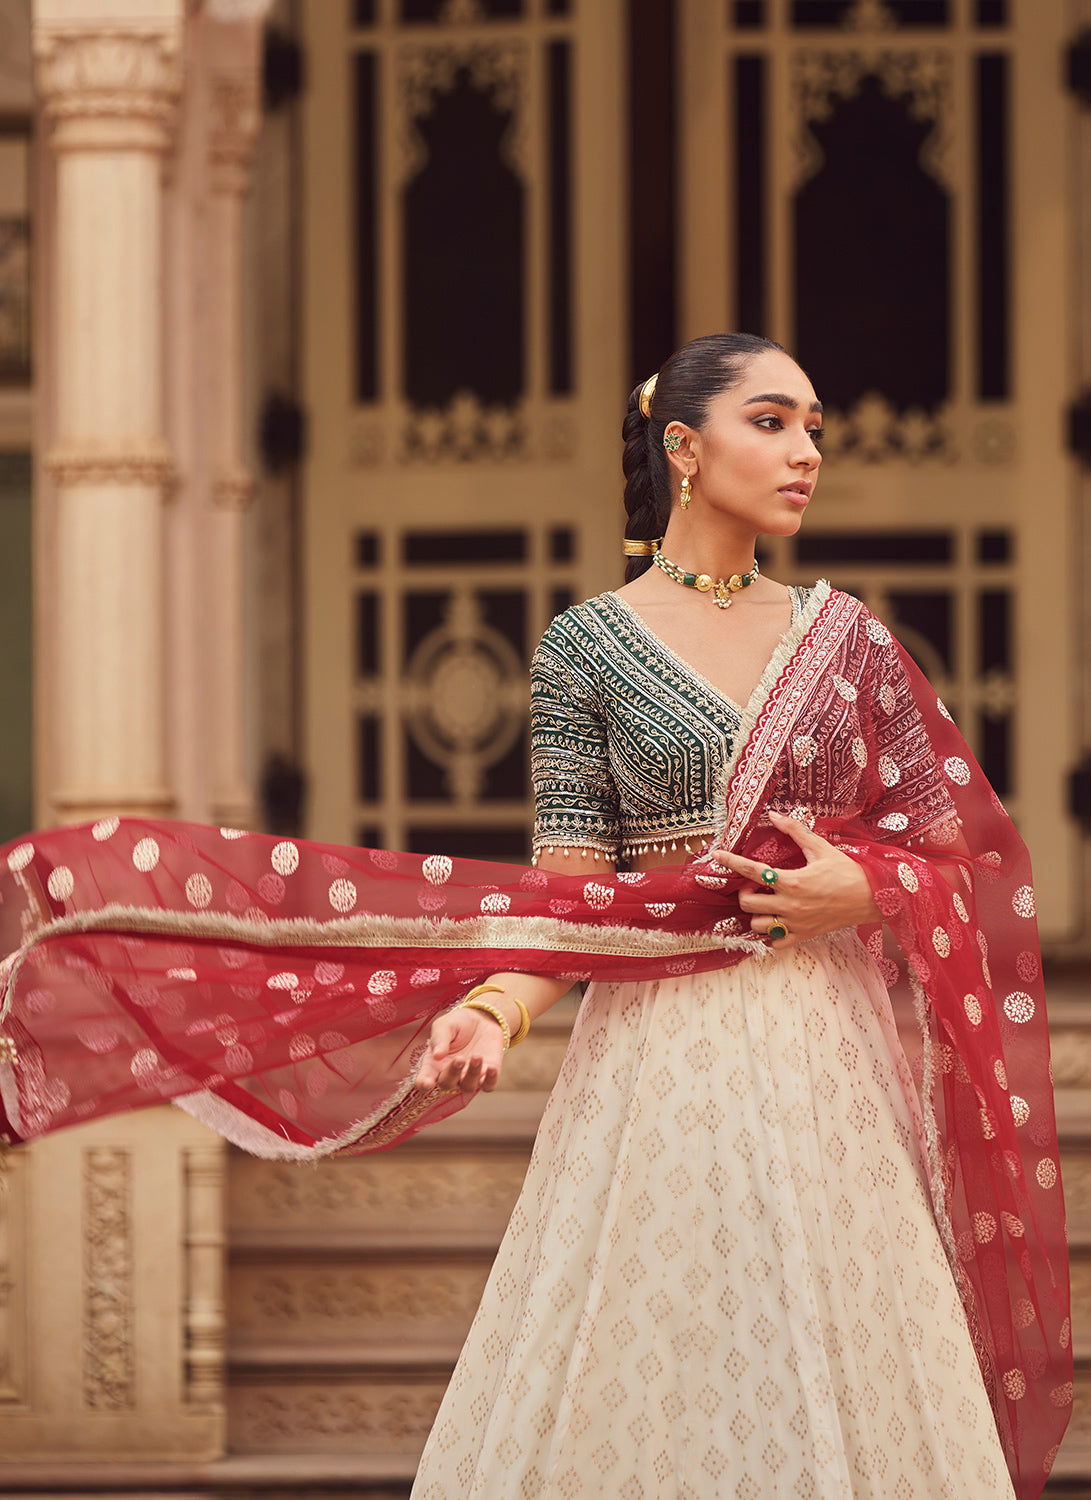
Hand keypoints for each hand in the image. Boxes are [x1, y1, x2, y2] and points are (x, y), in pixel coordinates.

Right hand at [412, 1006, 506, 1093]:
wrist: (482, 1018)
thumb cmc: (457, 1023)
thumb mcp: (444, 1025)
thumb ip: (439, 1039)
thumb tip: (436, 1056)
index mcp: (433, 1064)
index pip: (424, 1081)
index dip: (424, 1085)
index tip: (427, 1084)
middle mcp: (449, 1075)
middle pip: (447, 1084)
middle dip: (452, 1073)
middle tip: (459, 1058)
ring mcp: (468, 1077)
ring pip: (468, 1087)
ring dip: (472, 1074)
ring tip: (477, 1056)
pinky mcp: (487, 1075)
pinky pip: (488, 1086)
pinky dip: (490, 1080)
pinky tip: (491, 1068)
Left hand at [711, 809, 879, 948]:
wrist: (871, 898)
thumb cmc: (847, 871)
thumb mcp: (820, 848)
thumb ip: (795, 831)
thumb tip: (774, 815)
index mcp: (792, 881)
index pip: (751, 870)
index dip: (731, 861)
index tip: (717, 856)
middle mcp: (790, 905)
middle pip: (747, 903)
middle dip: (744, 892)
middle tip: (755, 886)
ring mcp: (796, 923)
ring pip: (757, 925)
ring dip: (756, 914)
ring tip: (766, 903)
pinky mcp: (804, 936)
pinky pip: (776, 942)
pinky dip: (771, 933)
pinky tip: (777, 921)